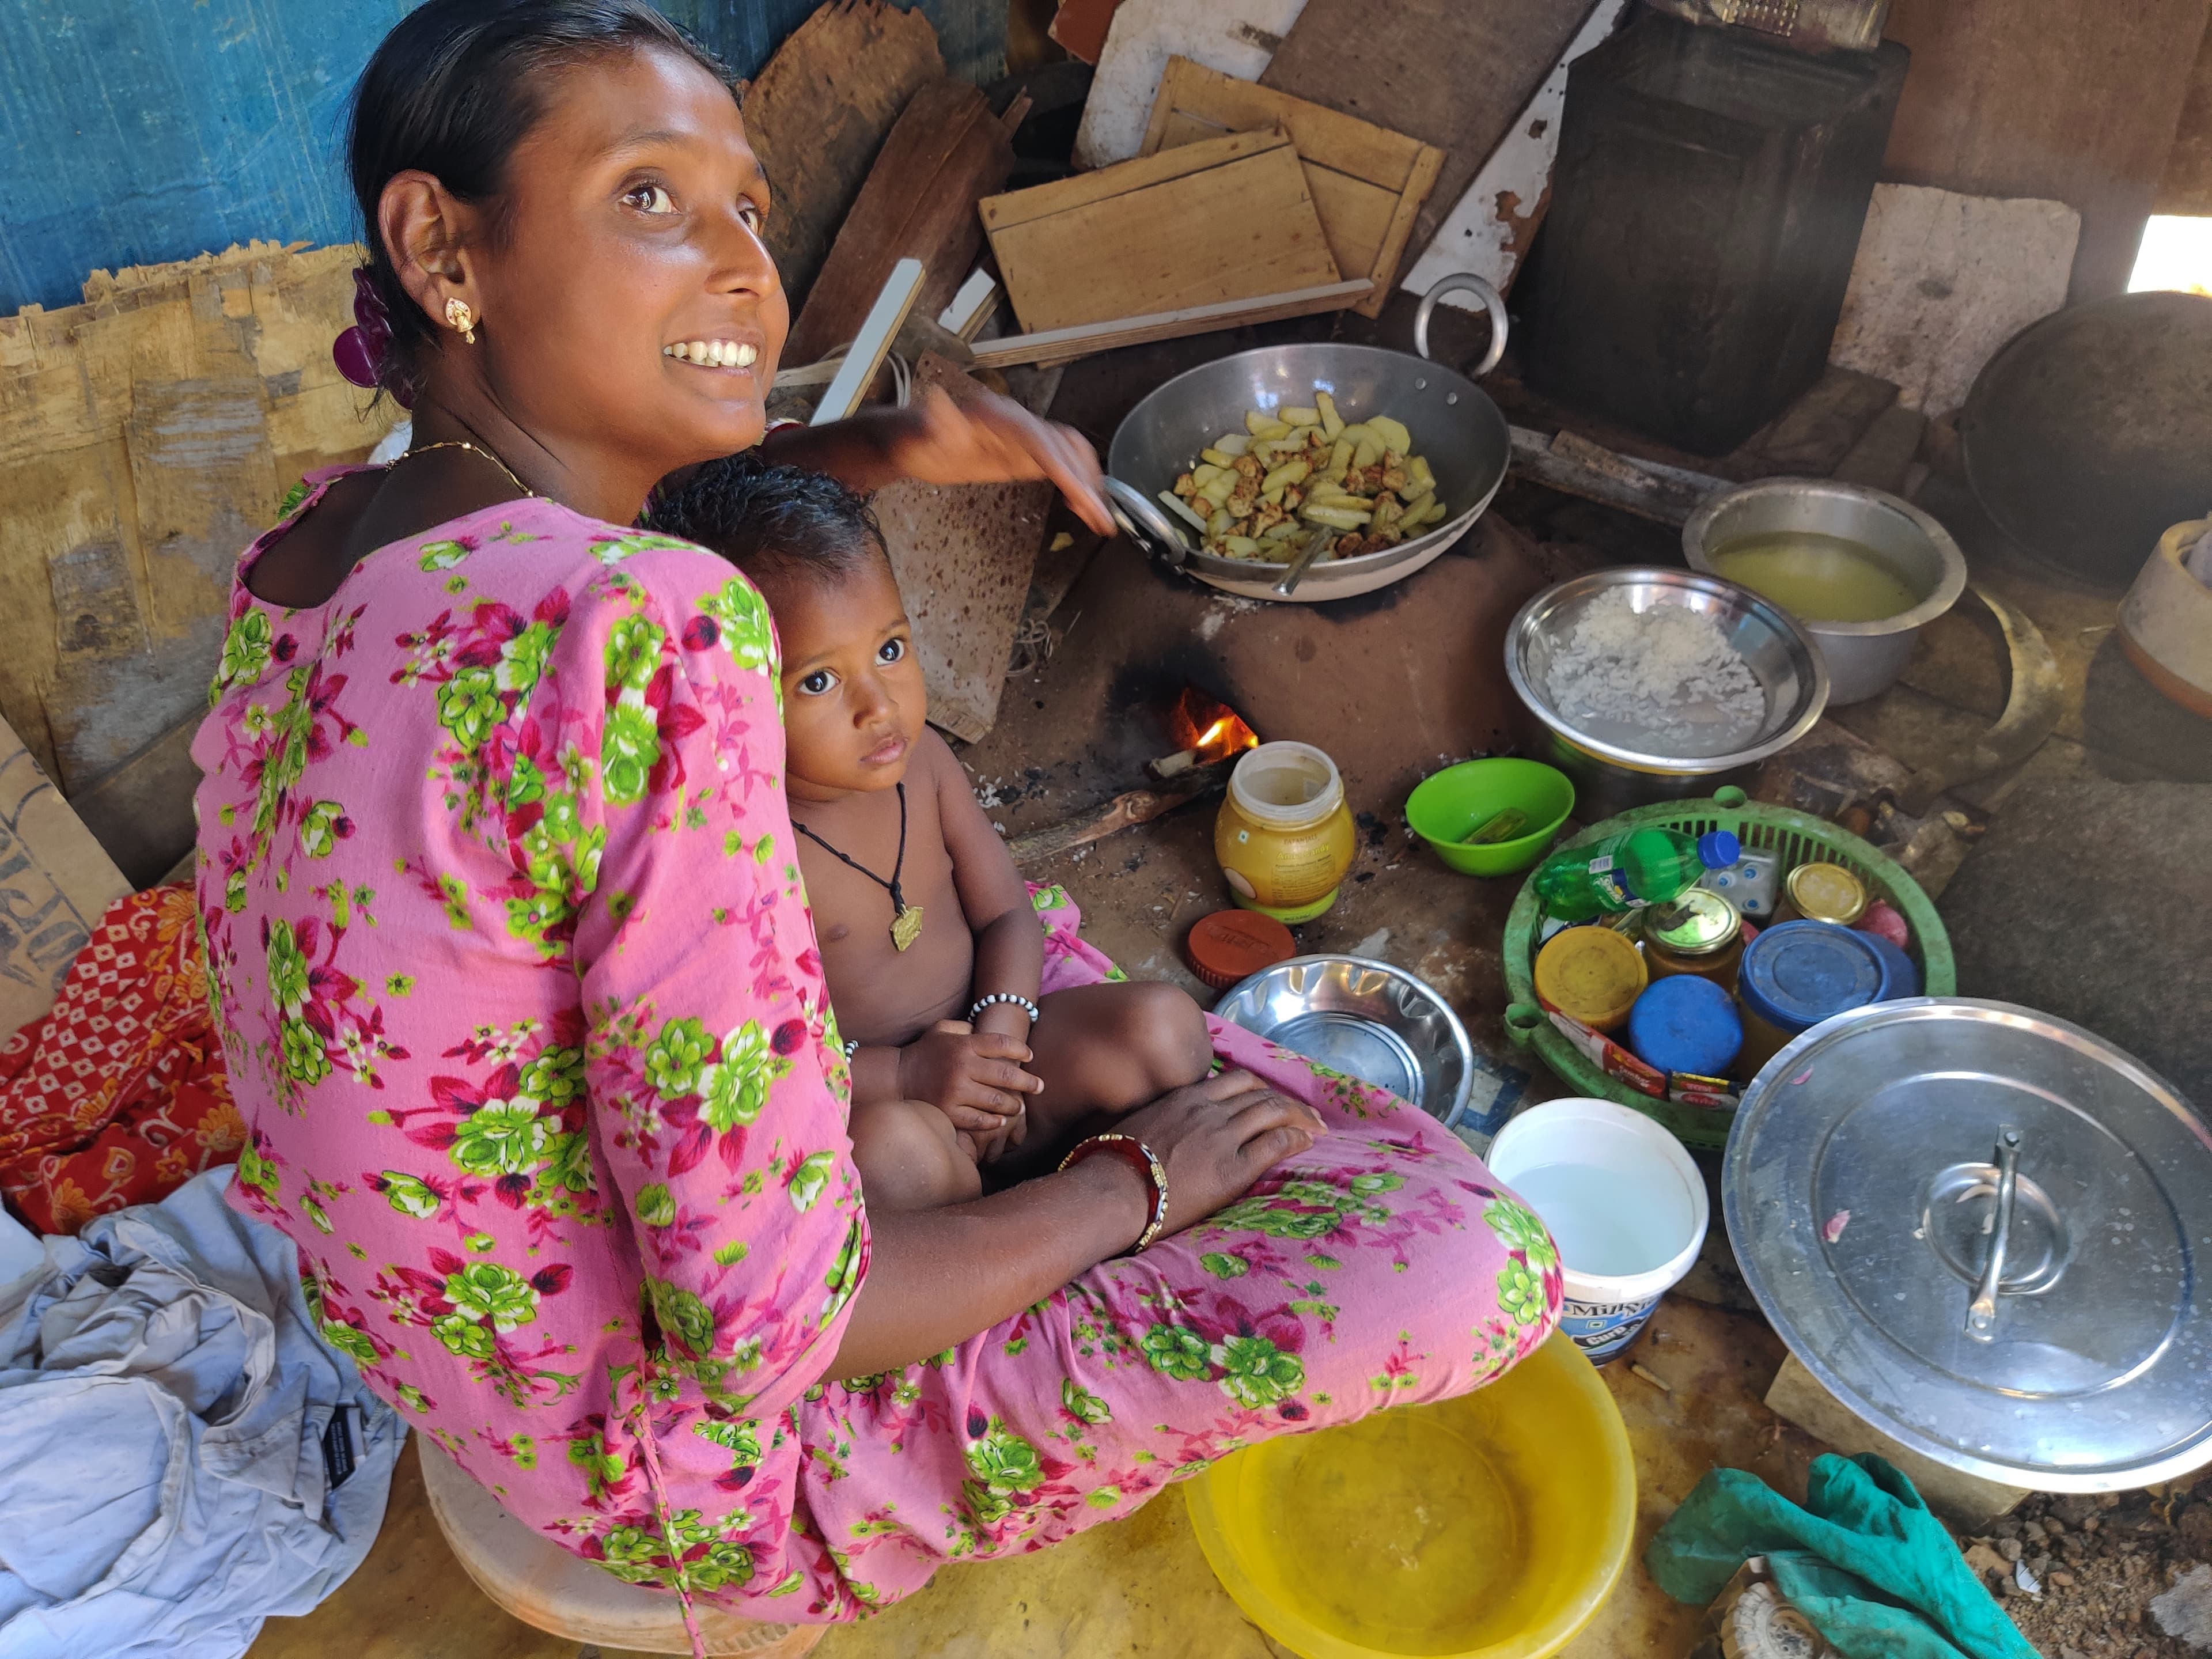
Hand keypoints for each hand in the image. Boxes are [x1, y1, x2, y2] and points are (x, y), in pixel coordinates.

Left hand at [886, 386, 1114, 535]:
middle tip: (1100, 518)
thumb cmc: (918, 442)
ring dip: (1089, 481)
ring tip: (1099, 516)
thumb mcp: (924, 437)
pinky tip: (1082, 503)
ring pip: (1070, 451)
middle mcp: (1019, 422)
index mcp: (1001, 419)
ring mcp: (1025, 435)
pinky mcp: (1025, 450)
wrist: (915, 440)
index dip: (1066, 469)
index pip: (1043, 443)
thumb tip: (939, 403)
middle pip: (1065, 448)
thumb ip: (938, 423)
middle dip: (1086, 482)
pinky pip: (1061, 460)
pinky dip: (1078, 479)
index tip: (1083, 498)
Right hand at [896, 1019, 1042, 1140]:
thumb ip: (966, 1028)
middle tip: (1039, 1086)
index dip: (1020, 1050)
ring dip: (1014, 1105)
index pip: (1001, 1044)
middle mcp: (962, 1067)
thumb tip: (988, 1029)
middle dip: (1028, 1082)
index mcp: (963, 1045)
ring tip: (1021, 1107)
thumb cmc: (923, 1053)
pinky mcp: (949, 1113)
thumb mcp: (942, 1030)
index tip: (1030, 1056)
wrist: (895, 1079)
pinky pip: (980, 1121)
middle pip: (1007, 1075)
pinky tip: (1001, 1121)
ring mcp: (956, 1092)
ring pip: (997, 1101)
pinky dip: (994, 1122)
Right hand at [1111, 1069, 1323, 1236]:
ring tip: (1318, 1126)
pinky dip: (1296, 1138)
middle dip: (1288, 1102)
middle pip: (1259, 1093)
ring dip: (1300, 1117)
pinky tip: (1308, 1141)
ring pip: (1273, 1112)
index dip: (1259, 1089)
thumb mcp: (1139, 1124)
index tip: (1271, 1098)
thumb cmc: (1113, 1163)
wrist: (1112, 1189)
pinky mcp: (1234, 1167)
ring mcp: (1222, 1136)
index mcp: (1185, 1098)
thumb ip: (1164, 1118)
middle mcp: (1208, 1109)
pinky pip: (1274, 1143)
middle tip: (1307, 1113)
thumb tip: (1166, 1126)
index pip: (1234, 1081)